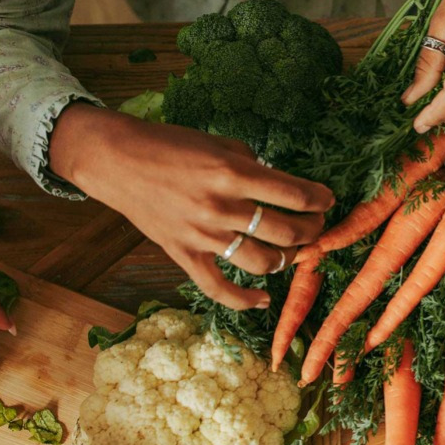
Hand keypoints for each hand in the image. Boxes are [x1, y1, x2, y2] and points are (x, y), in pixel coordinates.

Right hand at [49, 103, 333, 309]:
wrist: (117, 160)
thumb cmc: (171, 145)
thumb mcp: (221, 144)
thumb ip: (254, 166)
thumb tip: (282, 187)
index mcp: (233, 173)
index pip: (295, 194)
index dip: (320, 200)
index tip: (327, 200)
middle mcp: (222, 207)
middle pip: (287, 231)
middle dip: (312, 230)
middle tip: (316, 225)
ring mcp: (203, 235)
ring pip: (263, 262)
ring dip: (287, 260)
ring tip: (292, 251)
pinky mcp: (184, 255)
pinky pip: (219, 289)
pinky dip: (244, 300)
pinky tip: (263, 299)